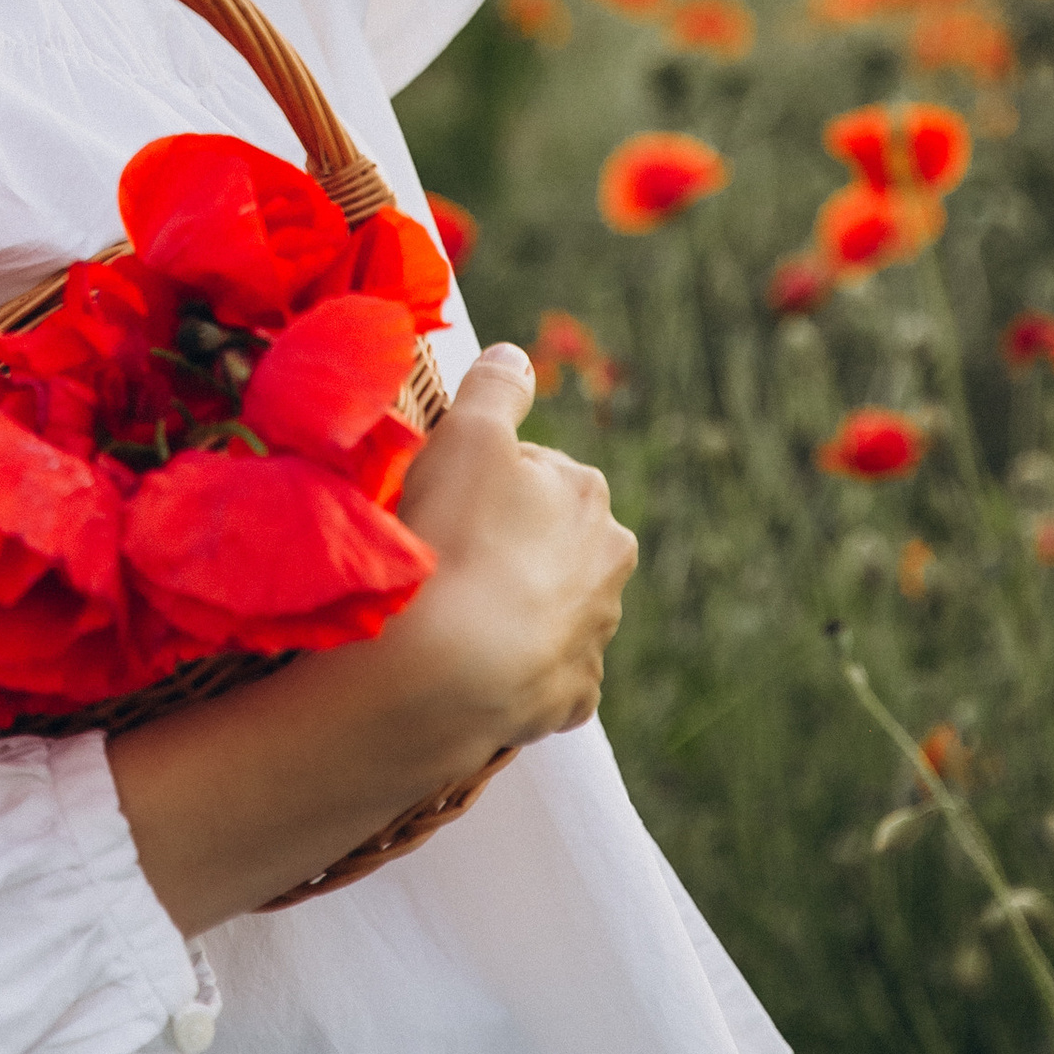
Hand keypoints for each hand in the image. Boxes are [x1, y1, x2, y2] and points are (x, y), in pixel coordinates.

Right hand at [389, 345, 636, 751]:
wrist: (449, 668)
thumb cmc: (456, 538)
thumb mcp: (466, 433)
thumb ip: (494, 387)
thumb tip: (515, 356)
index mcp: (590, 498)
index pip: (534, 473)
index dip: (483, 482)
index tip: (444, 502)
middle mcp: (609, 565)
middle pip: (551, 541)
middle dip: (510, 544)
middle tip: (447, 555)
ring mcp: (594, 637)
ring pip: (550, 608)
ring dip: (512, 607)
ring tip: (452, 614)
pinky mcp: (573, 697)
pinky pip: (543, 673)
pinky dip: (515, 667)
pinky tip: (473, 663)